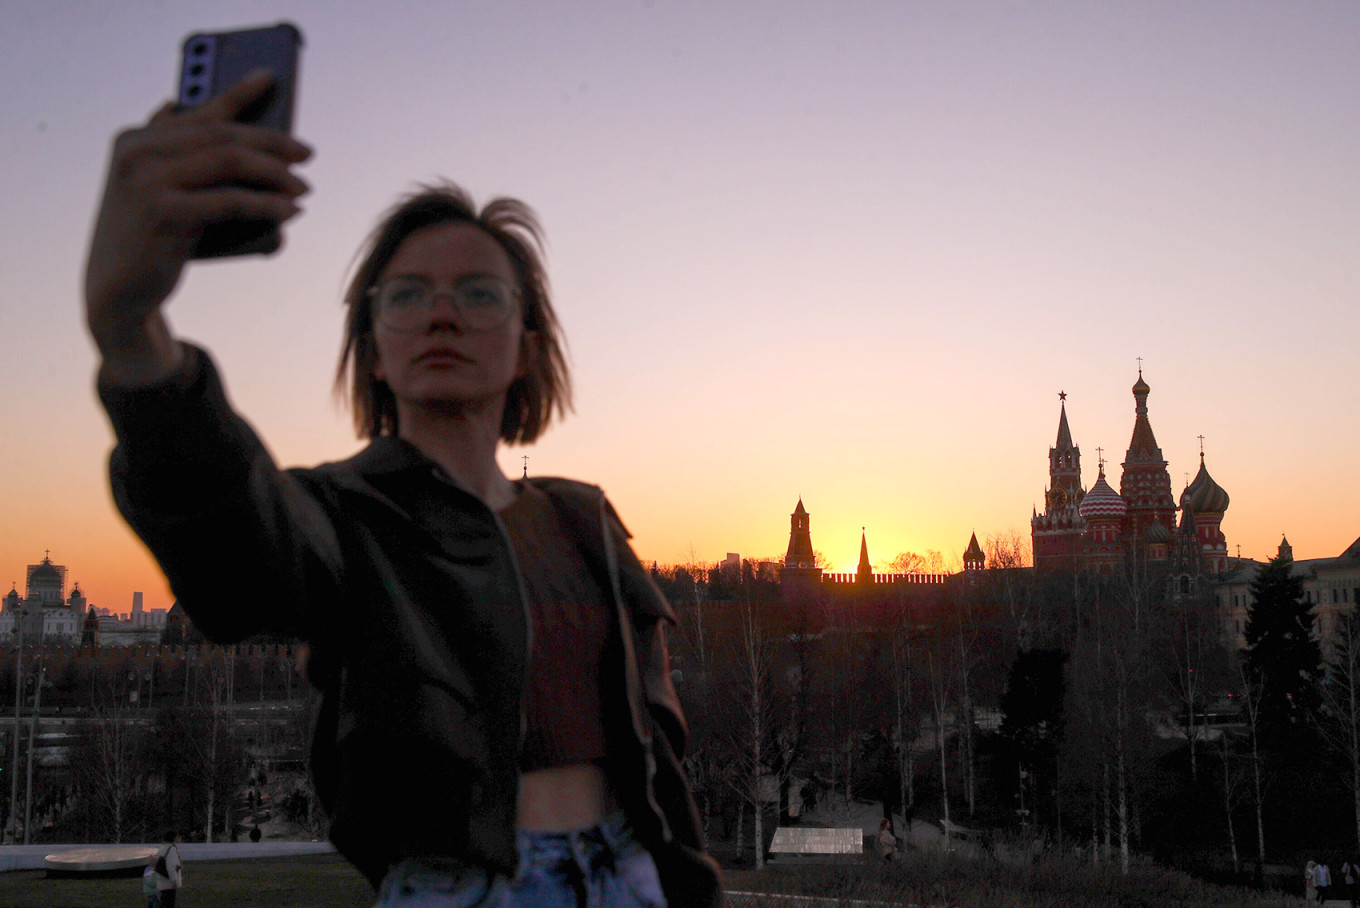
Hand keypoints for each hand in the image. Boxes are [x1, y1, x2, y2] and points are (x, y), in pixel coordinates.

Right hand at [85, 72, 311, 384]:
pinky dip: (267, 204)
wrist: (118, 290)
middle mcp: (136, 152)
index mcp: (135, 139)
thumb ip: (191, 163)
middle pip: (221, 134)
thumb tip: (267, 154)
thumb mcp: (166, 193)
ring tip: (304, 187)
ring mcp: (145, 180)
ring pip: (229, 161)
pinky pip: (230, 201)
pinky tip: (290, 211)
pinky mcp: (162, 212)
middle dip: (271, 141)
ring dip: (275, 173)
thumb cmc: (153, 239)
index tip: (272, 78)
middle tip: (307, 152)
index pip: (197, 110)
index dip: (237, 92)